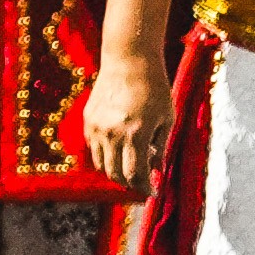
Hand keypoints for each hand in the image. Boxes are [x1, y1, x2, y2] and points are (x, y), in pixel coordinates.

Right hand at [83, 49, 172, 190]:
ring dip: (116, 172)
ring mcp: (96, 127)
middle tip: (142, 185)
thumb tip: (156, 171)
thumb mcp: (167, 119)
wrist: (128, 61)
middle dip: (130, 184)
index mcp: (136, 134)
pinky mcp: (87, 120)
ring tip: (130, 170)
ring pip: (101, 163)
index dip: (144, 188)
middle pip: (115, 173)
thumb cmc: (154, 88)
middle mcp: (112, 133)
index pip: (135, 174)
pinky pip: (93, 148)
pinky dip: (105, 156)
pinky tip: (118, 152)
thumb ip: (160, 147)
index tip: (153, 193)